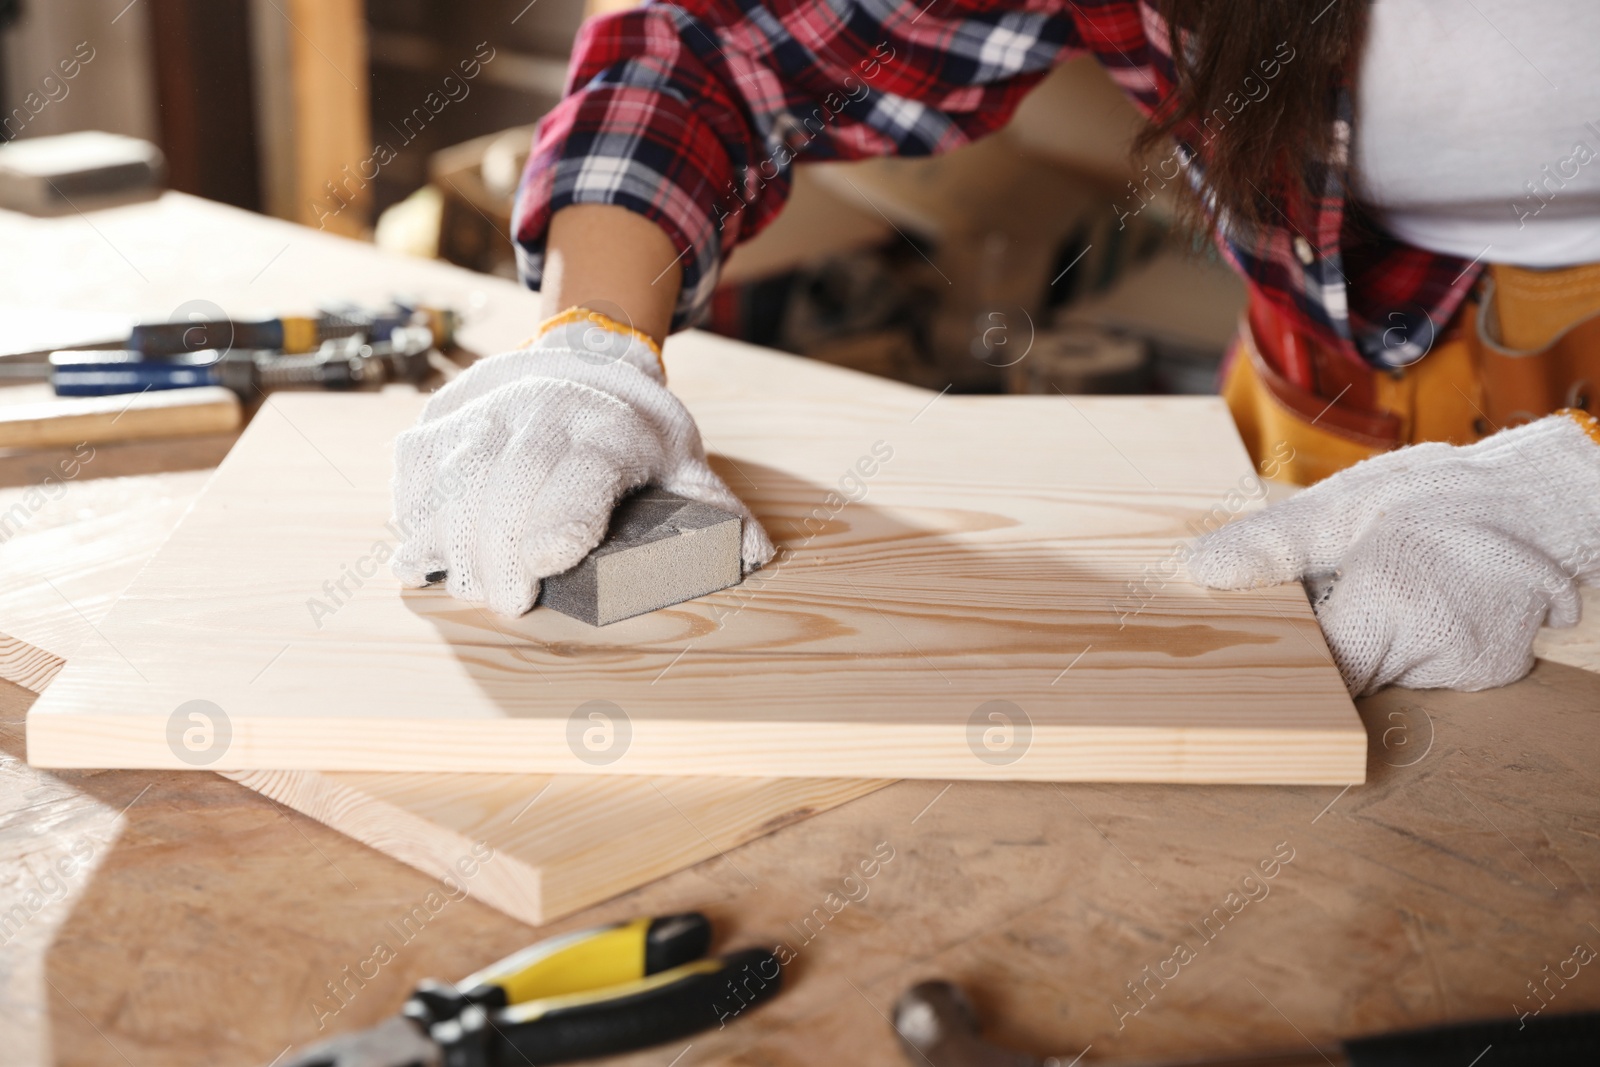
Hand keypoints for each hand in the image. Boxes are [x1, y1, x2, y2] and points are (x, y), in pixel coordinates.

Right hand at [389, 312, 775, 616]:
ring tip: (465, 584)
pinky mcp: (442, 419)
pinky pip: (416, 471)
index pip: (580, 477)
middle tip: (509, 602)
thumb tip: (755, 556)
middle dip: (500, 559)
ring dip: (453, 545)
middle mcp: (542, 415)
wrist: (581, 357)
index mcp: (607, 433)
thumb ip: (714, 511)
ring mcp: (485, 413)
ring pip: (454, 484)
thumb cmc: (633, 429)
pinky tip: (425, 551)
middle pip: (507, 492)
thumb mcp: (684, 462)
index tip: (544, 566)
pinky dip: (415, 515)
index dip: (560, 522)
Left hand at [1187, 412, 1599, 694]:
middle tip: (1342, 587)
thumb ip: (1273, 545)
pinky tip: (1426, 600)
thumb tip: (1198, 570)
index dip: (1280, 647)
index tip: (1269, 624)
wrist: (1544, 500)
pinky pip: (1425, 665)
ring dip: (1374, 634)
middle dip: (1331, 635)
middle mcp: (1431, 654)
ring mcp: (1466, 669)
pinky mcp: (1488, 673)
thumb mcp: (1346, 505)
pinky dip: (1415, 638)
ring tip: (1391, 584)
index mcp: (1386, 608)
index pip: (1303, 668)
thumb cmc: (1439, 497)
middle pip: (1344, 673)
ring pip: (1383, 669)